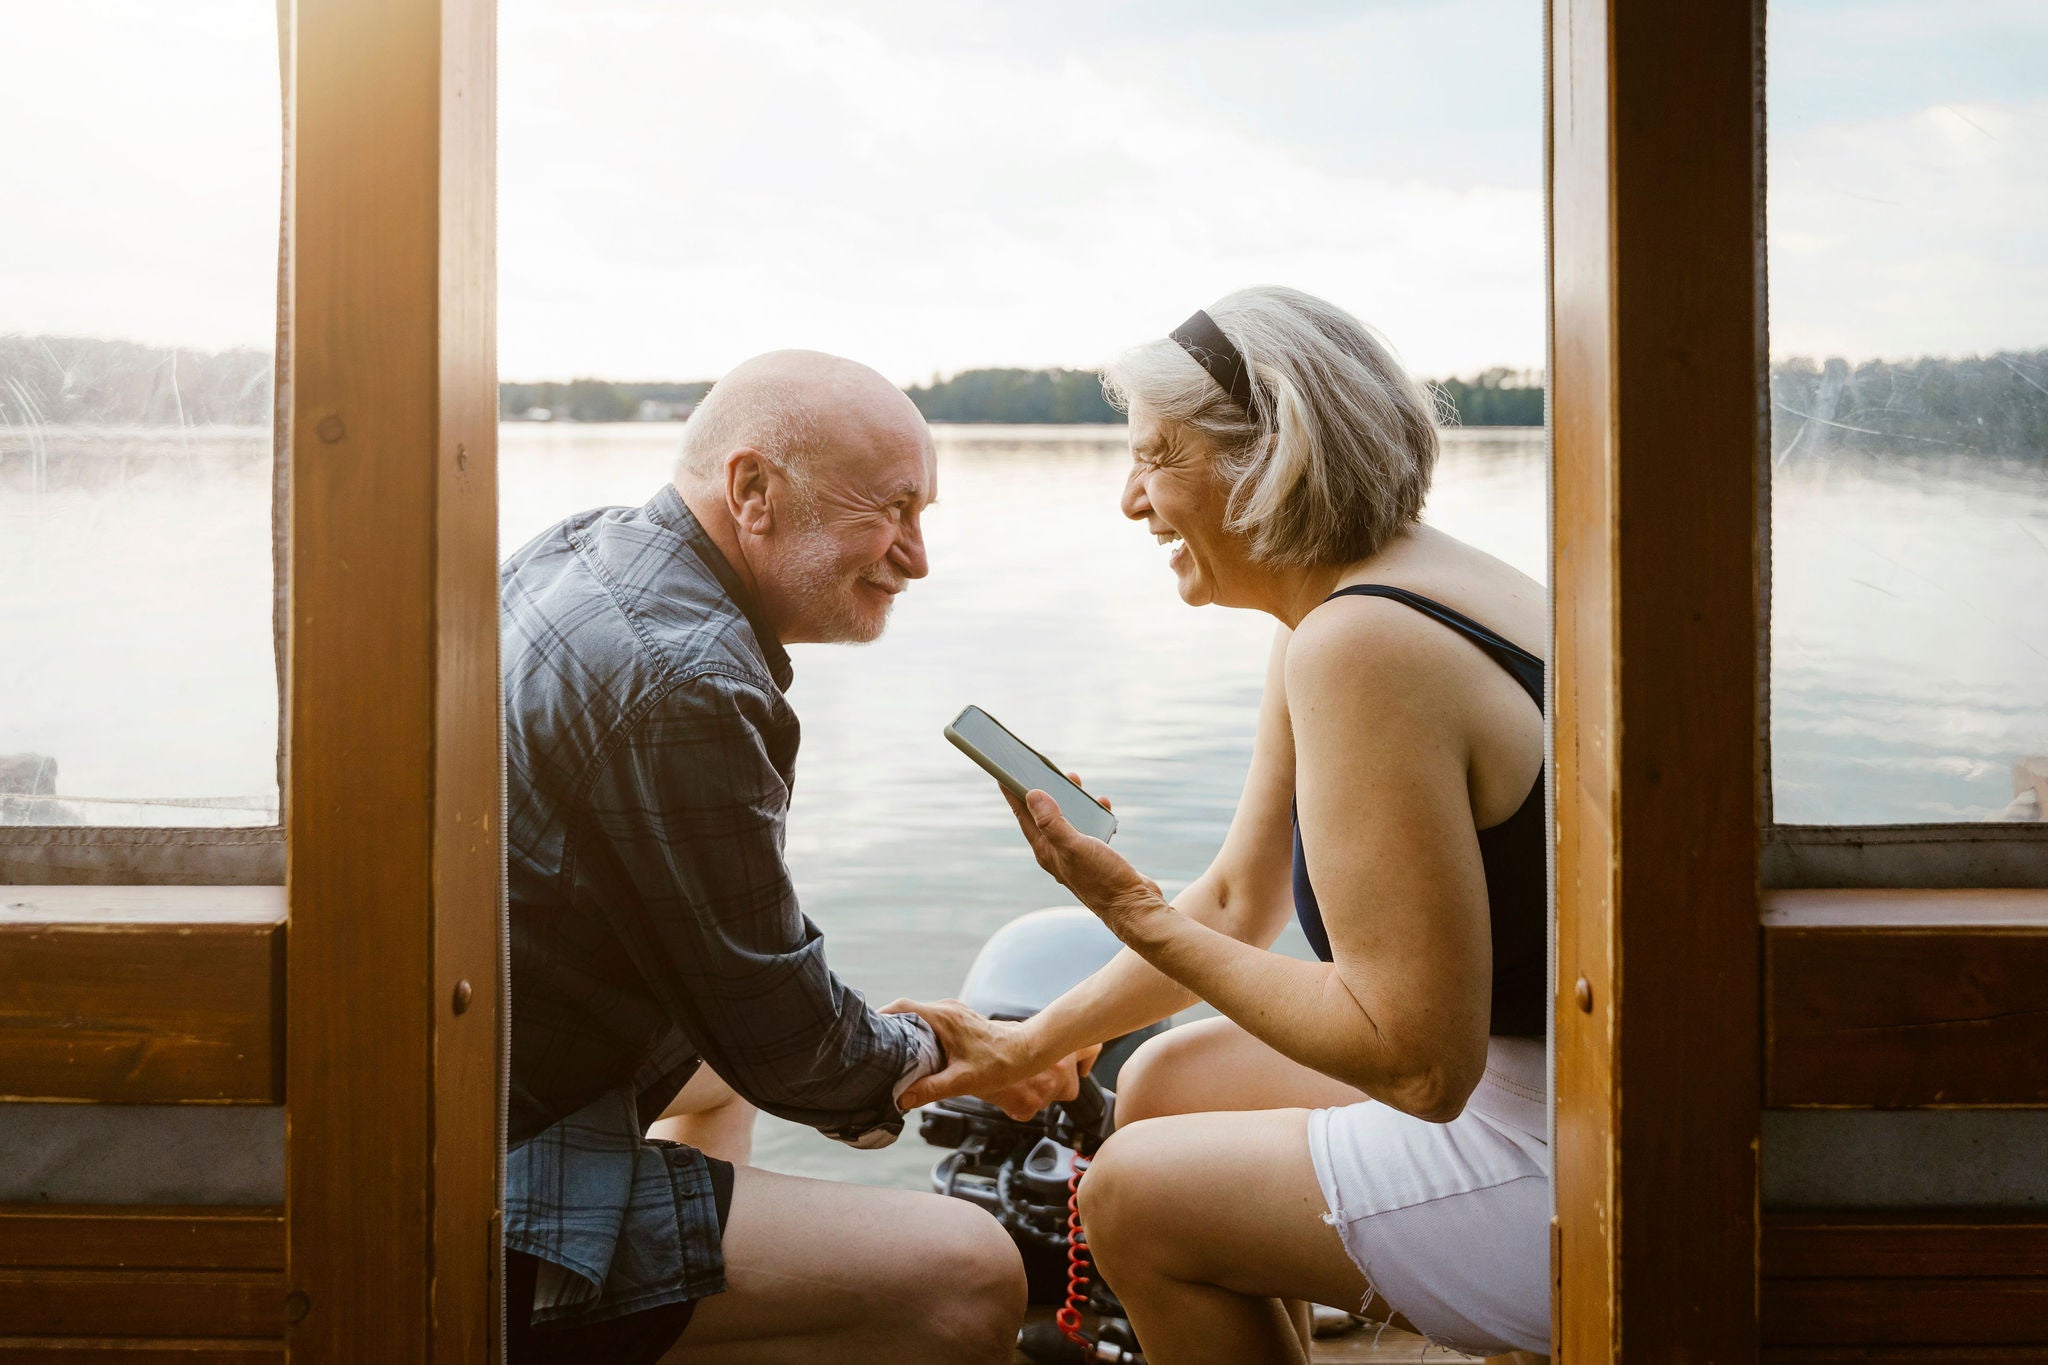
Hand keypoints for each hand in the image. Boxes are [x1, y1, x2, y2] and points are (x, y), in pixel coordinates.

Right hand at [882, 996, 1100, 1120]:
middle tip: (873, 1049)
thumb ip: (931, 1089)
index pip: (900, 1007)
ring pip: (918, 1018)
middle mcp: (946, 1009)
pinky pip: (930, 1023)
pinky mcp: (959, 1021)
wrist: (1030, 1051)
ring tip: (889, 1054)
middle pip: (906, 1012)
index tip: (866, 1032)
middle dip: (888, 1028)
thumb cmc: (1002, 1063)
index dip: (880, 1017)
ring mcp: (953, 1013)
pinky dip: (918, 1035)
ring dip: (904, 1033)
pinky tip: (915, 1055)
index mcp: (942, 1016)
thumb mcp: (963, 1080)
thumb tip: (901, 1099)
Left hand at [1004, 775, 1166, 937]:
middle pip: (1045, 815)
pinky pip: (1091, 827)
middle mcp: (1058, 852)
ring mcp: (1077, 855)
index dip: (1012, 792)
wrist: (1134, 907)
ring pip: (1070, 819)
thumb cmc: (1103, 880)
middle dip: (1045, 790)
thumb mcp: (1075, 847)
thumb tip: (1032, 795)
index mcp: (1046, 850)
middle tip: (1047, 769)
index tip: (1003, 770)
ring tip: (1076, 783)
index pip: (1023, 815)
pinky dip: (1095, 814)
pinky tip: (1104, 808)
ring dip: (1073, 800)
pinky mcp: (1096, 856)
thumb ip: (1053, 822)